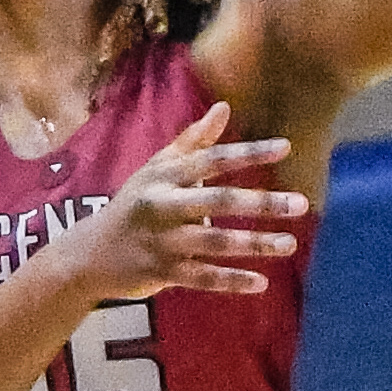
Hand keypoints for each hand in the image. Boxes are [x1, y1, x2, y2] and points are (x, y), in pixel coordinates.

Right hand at [67, 102, 307, 302]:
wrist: (89, 255)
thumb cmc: (132, 205)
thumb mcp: (155, 169)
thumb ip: (193, 142)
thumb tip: (224, 107)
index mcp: (163, 176)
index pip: (212, 160)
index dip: (249, 153)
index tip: (286, 148)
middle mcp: (163, 206)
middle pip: (218, 202)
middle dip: (262, 204)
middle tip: (301, 204)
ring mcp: (163, 242)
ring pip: (216, 243)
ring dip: (255, 244)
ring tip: (290, 243)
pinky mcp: (162, 273)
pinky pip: (203, 278)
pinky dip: (231, 281)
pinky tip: (261, 283)